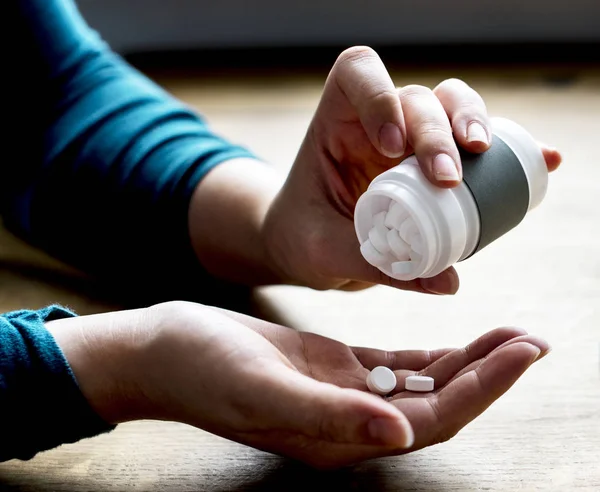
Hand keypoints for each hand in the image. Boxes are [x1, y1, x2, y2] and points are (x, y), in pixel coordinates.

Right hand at [48, 301, 550, 468]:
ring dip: (466, 361)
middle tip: (534, 339)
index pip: (431, 420)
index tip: (523, 352)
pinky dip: (428, 354)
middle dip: (489, 373)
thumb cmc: (204, 370)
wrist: (170, 350)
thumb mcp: (262, 389)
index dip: (482, 388)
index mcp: (338, 437)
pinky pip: (393, 366)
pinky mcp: (331, 368)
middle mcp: (348, 422)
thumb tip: (400, 434)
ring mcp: (341, 394)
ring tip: (507, 334)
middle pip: (438, 403)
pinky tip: (453, 341)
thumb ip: (329, 416)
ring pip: (421, 384)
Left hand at [262, 46, 561, 294]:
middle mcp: (378, 122)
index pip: (359, 75)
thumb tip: (448, 280)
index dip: (378, 95)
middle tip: (446, 177)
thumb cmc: (305, 239)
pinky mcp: (434, 162)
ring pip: (452, 106)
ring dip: (473, 125)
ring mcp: (410, 139)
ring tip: (483, 156)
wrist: (308, 246)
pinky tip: (541, 160)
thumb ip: (374, 265)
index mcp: (335, 125)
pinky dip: (508, 150)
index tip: (387, 145)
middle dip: (436, 130)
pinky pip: (475, 146)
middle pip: (418, 97)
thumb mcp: (325, 252)